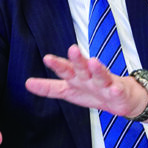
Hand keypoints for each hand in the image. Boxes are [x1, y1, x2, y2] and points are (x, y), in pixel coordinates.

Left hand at [25, 45, 147, 121]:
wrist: (121, 98)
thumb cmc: (93, 92)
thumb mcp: (68, 91)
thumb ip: (49, 88)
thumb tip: (27, 83)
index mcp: (77, 77)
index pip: (65, 69)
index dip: (57, 65)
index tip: (47, 59)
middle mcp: (89, 77)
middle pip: (82, 67)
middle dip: (77, 59)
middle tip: (72, 49)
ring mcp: (104, 83)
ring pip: (100, 75)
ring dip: (97, 68)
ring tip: (93, 62)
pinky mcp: (118, 91)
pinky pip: (117, 90)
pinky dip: (115, 89)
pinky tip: (113, 88)